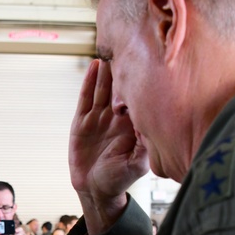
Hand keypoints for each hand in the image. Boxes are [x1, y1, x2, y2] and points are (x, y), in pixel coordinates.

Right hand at [69, 59, 149, 233]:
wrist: (95, 188)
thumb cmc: (119, 178)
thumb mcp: (136, 165)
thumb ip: (144, 148)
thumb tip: (151, 129)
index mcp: (133, 124)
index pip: (138, 98)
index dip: (141, 82)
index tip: (147, 62)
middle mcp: (117, 117)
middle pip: (120, 87)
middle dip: (124, 69)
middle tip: (129, 46)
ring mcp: (99, 117)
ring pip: (103, 88)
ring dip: (107, 71)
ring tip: (111, 51)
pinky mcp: (82, 121)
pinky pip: (86, 98)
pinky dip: (89, 82)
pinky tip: (93, 66)